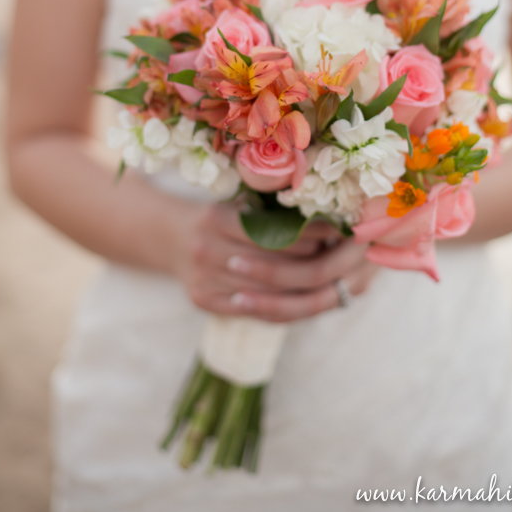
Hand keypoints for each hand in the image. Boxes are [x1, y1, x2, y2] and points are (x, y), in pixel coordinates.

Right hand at [169, 203, 378, 322]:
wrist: (169, 238)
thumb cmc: (216, 216)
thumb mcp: (237, 203)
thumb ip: (271, 211)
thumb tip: (324, 212)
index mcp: (216, 219)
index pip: (272, 233)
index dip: (307, 235)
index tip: (337, 231)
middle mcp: (207, 250)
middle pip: (269, 264)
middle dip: (309, 261)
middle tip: (343, 257)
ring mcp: (203, 279)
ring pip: (263, 290)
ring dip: (300, 285)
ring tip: (330, 276)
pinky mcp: (203, 301)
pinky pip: (249, 309)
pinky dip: (278, 303)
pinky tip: (302, 295)